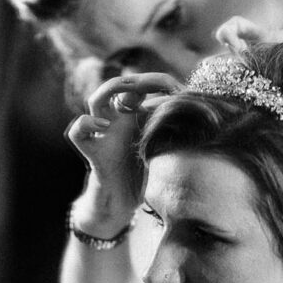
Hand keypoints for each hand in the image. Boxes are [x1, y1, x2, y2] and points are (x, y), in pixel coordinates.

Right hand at [64, 70, 182, 231]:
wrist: (123, 202)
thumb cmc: (143, 174)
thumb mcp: (163, 148)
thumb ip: (176, 131)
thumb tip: (204, 116)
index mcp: (134, 116)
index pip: (141, 85)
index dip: (157, 81)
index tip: (178, 89)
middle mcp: (117, 120)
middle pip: (116, 84)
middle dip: (135, 80)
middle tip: (153, 87)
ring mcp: (103, 134)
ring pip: (94, 99)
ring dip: (108, 92)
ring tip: (127, 102)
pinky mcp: (92, 151)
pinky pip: (77, 130)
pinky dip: (87, 123)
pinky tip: (104, 127)